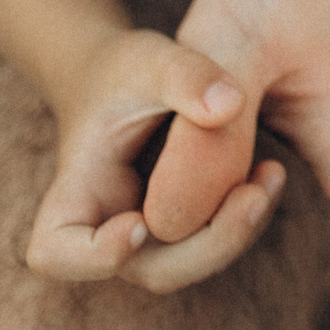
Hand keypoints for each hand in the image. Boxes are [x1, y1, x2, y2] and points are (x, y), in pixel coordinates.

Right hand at [27, 28, 283, 291]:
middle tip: (254, 196)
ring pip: (191, 262)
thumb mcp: (150, 59)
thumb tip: (230, 105)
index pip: (57, 253)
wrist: (132, 77)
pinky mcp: (182, 226)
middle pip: (150, 270)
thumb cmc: (126, 68)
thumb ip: (185, 76)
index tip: (137, 223)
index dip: (94, 256)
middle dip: (208, 244)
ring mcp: (146, 233)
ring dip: (235, 233)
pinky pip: (214, 239)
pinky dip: (244, 216)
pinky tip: (271, 173)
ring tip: (272, 177)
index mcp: (75, 191)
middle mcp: (107, 225)